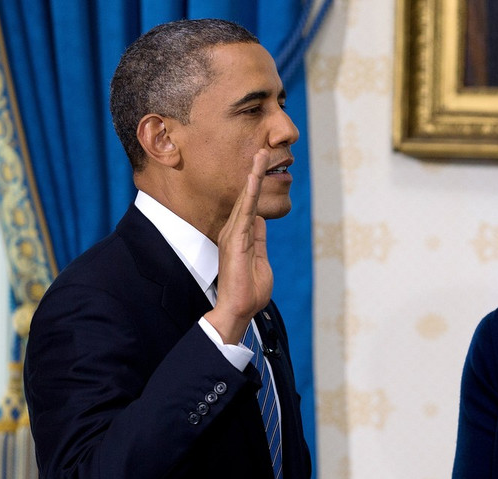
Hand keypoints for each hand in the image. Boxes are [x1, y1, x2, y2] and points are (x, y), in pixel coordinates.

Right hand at [204, 149, 272, 343]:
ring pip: (246, 199)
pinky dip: (250, 193)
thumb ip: (259, 240)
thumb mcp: (260, 260)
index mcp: (241, 236)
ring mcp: (234, 234)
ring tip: (260, 155)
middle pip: (247, 197)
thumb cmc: (249, 290)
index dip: (256, 186)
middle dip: (255, 173)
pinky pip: (245, 211)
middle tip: (262, 151)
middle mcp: (235, 232)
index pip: (251, 206)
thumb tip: (260, 221)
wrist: (238, 309)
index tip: (263, 167)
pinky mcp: (235, 240)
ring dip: (254, 176)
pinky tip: (254, 176)